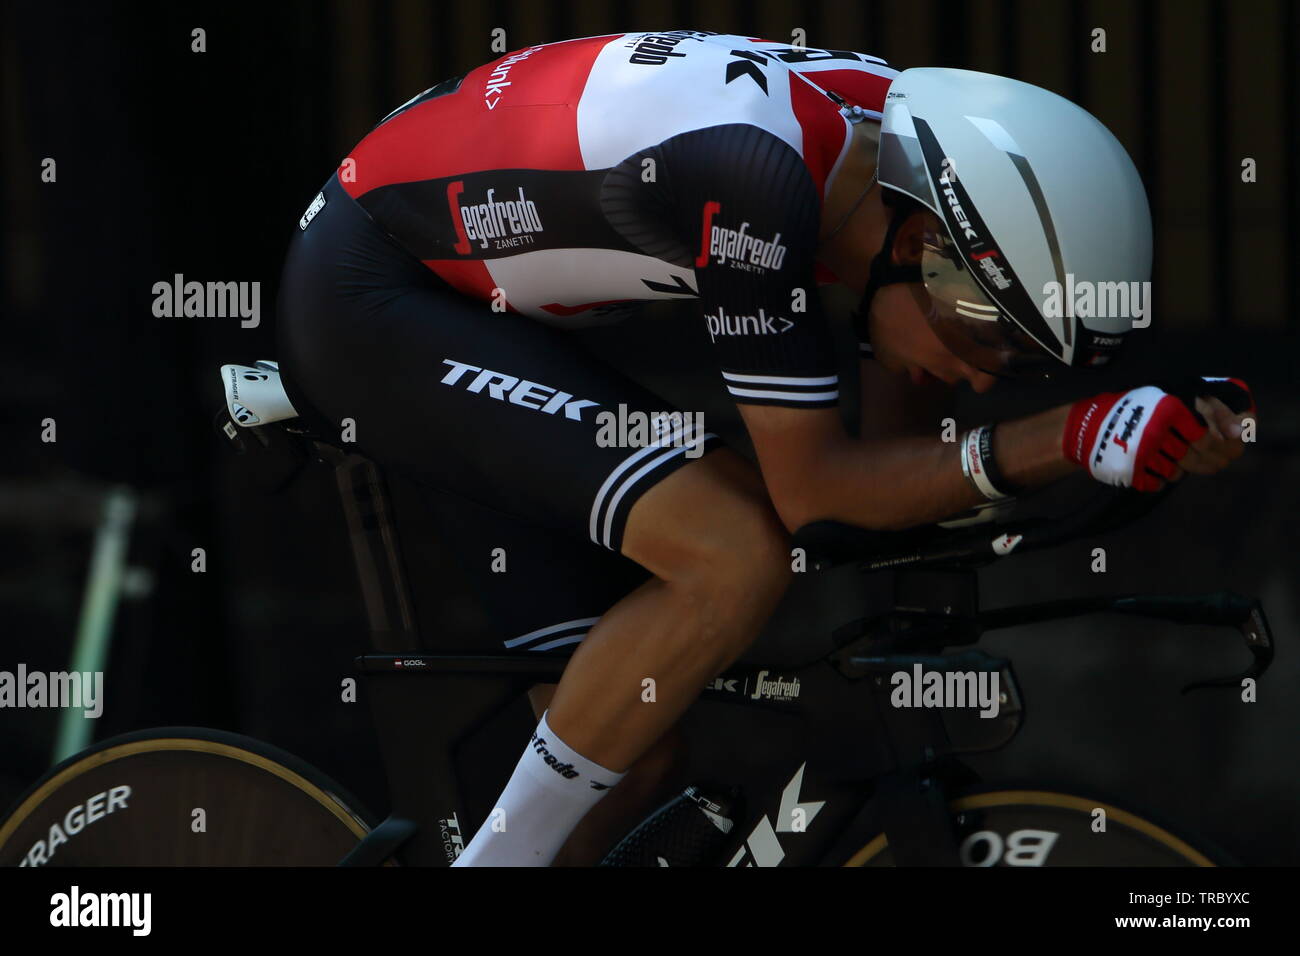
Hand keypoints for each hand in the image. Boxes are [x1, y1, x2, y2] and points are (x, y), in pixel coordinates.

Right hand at [1063, 378, 1253, 491]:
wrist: (1087, 426)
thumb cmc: (1133, 410)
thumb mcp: (1167, 399)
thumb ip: (1203, 411)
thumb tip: (1240, 432)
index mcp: (1169, 409)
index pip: (1205, 436)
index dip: (1215, 446)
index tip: (1215, 449)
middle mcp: (1157, 430)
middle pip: (1193, 457)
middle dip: (1203, 462)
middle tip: (1204, 463)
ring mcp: (1142, 452)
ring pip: (1176, 472)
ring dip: (1177, 470)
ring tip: (1171, 462)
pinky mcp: (1129, 470)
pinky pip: (1157, 483)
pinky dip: (1158, 480)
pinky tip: (1154, 470)